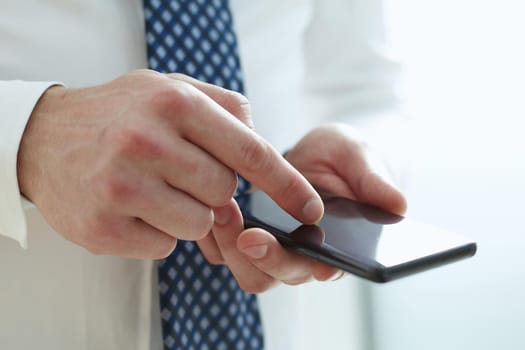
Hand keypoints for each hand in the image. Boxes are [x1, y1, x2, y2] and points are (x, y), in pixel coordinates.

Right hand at [17, 70, 322, 258]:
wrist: (45, 138)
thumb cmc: (120, 113)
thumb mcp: (170, 88)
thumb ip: (224, 108)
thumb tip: (263, 143)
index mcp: (174, 103)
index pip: (250, 153)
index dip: (287, 185)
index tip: (310, 208)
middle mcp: (147, 141)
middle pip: (225, 194)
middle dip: (214, 190)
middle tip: (181, 172)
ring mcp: (121, 187)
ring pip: (197, 225)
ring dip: (186, 213)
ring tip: (153, 188)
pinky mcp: (102, 227)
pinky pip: (164, 246)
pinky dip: (158, 231)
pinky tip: (132, 206)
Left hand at [205, 123, 405, 292]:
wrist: (315, 154)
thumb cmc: (343, 158)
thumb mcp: (359, 157)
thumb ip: (374, 180)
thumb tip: (398, 204)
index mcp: (340, 246)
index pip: (326, 269)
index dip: (314, 268)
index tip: (308, 259)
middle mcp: (304, 256)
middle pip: (280, 276)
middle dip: (265, 259)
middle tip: (248, 233)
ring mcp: (274, 249)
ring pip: (248, 271)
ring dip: (233, 248)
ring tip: (225, 210)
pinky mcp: (246, 237)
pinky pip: (224, 251)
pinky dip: (215, 234)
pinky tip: (212, 204)